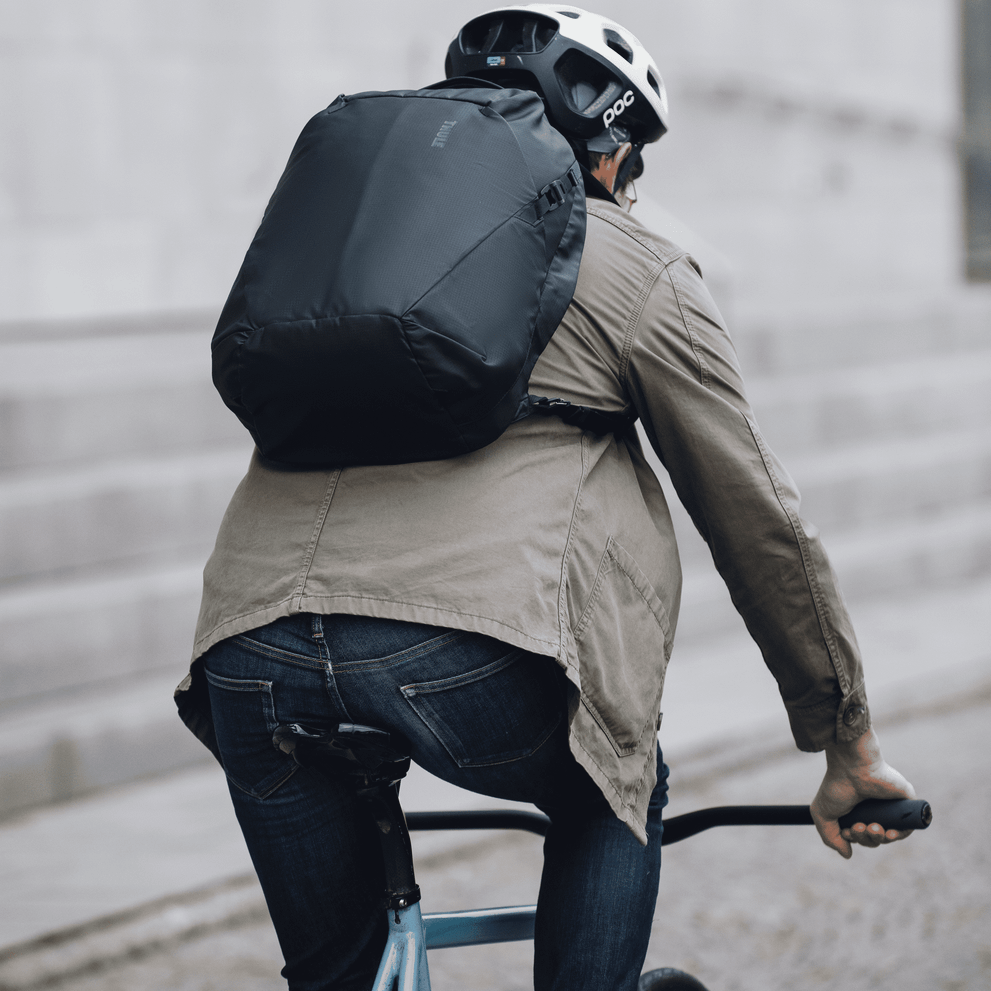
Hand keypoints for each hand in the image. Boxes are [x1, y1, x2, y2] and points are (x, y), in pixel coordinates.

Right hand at [810, 726, 915, 858]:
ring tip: (873, 828)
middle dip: (867, 840)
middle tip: (859, 827)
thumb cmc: (836, 786)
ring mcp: (889, 805)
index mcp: (856, 810)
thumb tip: (848, 854)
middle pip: (875, 837)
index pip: (861, 835)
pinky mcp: (904, 802)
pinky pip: (908, 826)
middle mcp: (873, 808)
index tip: (847, 832)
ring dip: (881, 838)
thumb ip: (831, 838)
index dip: (856, 839)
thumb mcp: (822, 815)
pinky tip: (889, 833)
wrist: (852, 768)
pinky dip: (900, 835)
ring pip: (891, 834)